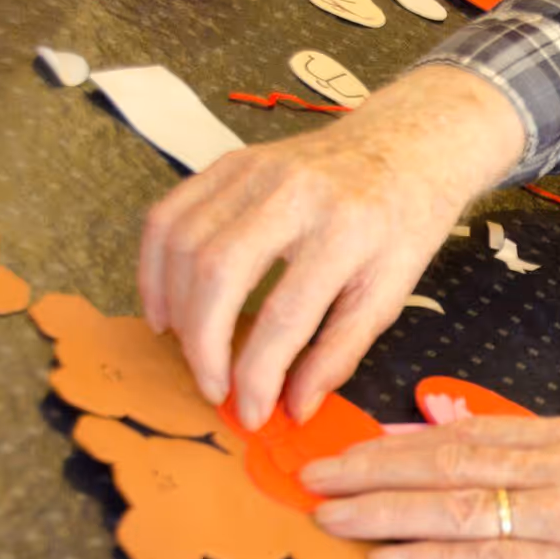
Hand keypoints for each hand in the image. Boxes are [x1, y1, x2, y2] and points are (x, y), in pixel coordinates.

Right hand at [139, 65, 526, 430]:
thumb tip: (294, 407)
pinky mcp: (228, 163)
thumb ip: (341, 351)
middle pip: (219, 273)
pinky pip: (169, 215)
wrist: (405, 144)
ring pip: (183, 243)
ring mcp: (254, 171)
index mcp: (346, 230)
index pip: (284, 315)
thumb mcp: (392, 292)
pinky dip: (154, 266)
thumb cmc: (403, 222)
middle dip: (203, 345)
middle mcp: (294, 194)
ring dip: (174, 309)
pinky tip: (165, 307)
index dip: (258, 375)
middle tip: (212, 389)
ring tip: (188, 353)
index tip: (251, 414)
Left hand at [303, 415, 559, 558]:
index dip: (394, 444)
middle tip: (310, 478)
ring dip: (385, 514)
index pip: (464, 433)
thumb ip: (545, 471)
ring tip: (331, 520)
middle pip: (449, 461)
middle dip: (370, 471)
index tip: (341, 451)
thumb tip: (468, 472)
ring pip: (460, 507)